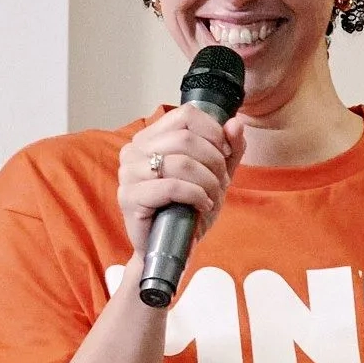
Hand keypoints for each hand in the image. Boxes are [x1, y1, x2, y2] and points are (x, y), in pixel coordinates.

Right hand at [117, 107, 246, 254]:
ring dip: (207, 181)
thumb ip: (229, 148)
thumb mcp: (216, 174)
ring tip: (211, 197)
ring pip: (180, 162)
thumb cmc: (188, 209)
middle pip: (186, 138)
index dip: (213, 132)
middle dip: (214, 162)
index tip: (225, 155)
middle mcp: (134, 150)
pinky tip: (201, 206)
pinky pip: (171, 186)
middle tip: (220, 183)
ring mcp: (128, 173)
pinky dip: (195, 195)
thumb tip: (235, 123)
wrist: (171, 247)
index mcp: (150, 137)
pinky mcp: (129, 197)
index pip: (186, 115)